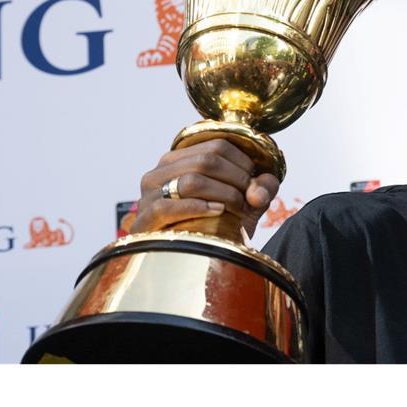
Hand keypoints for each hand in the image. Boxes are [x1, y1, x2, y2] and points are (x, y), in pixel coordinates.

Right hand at [131, 138, 280, 236]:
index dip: (244, 163)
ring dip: (223, 194)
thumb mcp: (245, 202)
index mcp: (182, 158)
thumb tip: (259, 190)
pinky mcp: (144, 219)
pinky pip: (167, 206)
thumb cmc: (218, 226)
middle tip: (249, 200)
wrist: (192, 260)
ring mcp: (149, 195)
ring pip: (190, 180)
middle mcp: (161, 171)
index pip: (217, 145)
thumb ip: (262, 188)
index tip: (255, 184)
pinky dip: (197, 207)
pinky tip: (217, 212)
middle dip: (237, 180)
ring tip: (237, 209)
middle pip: (207, 160)